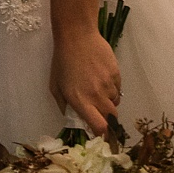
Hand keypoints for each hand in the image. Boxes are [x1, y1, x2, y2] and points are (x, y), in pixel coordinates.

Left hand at [49, 26, 120, 140]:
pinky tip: (103, 78)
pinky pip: (118, 88)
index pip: (99, 126)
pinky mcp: (116, 74)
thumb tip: (73, 116)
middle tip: (102, 115)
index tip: (102, 136)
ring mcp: (108, 84)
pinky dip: (112, 89)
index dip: (103, 134)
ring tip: (98, 91)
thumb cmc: (62, 61)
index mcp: (80, 101)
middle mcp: (96, 95)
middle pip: (111, 118)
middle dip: (109, 120)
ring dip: (109, 102)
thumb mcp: (55, 85)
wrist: (77, 36)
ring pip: (115, 102)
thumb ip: (64, 105)